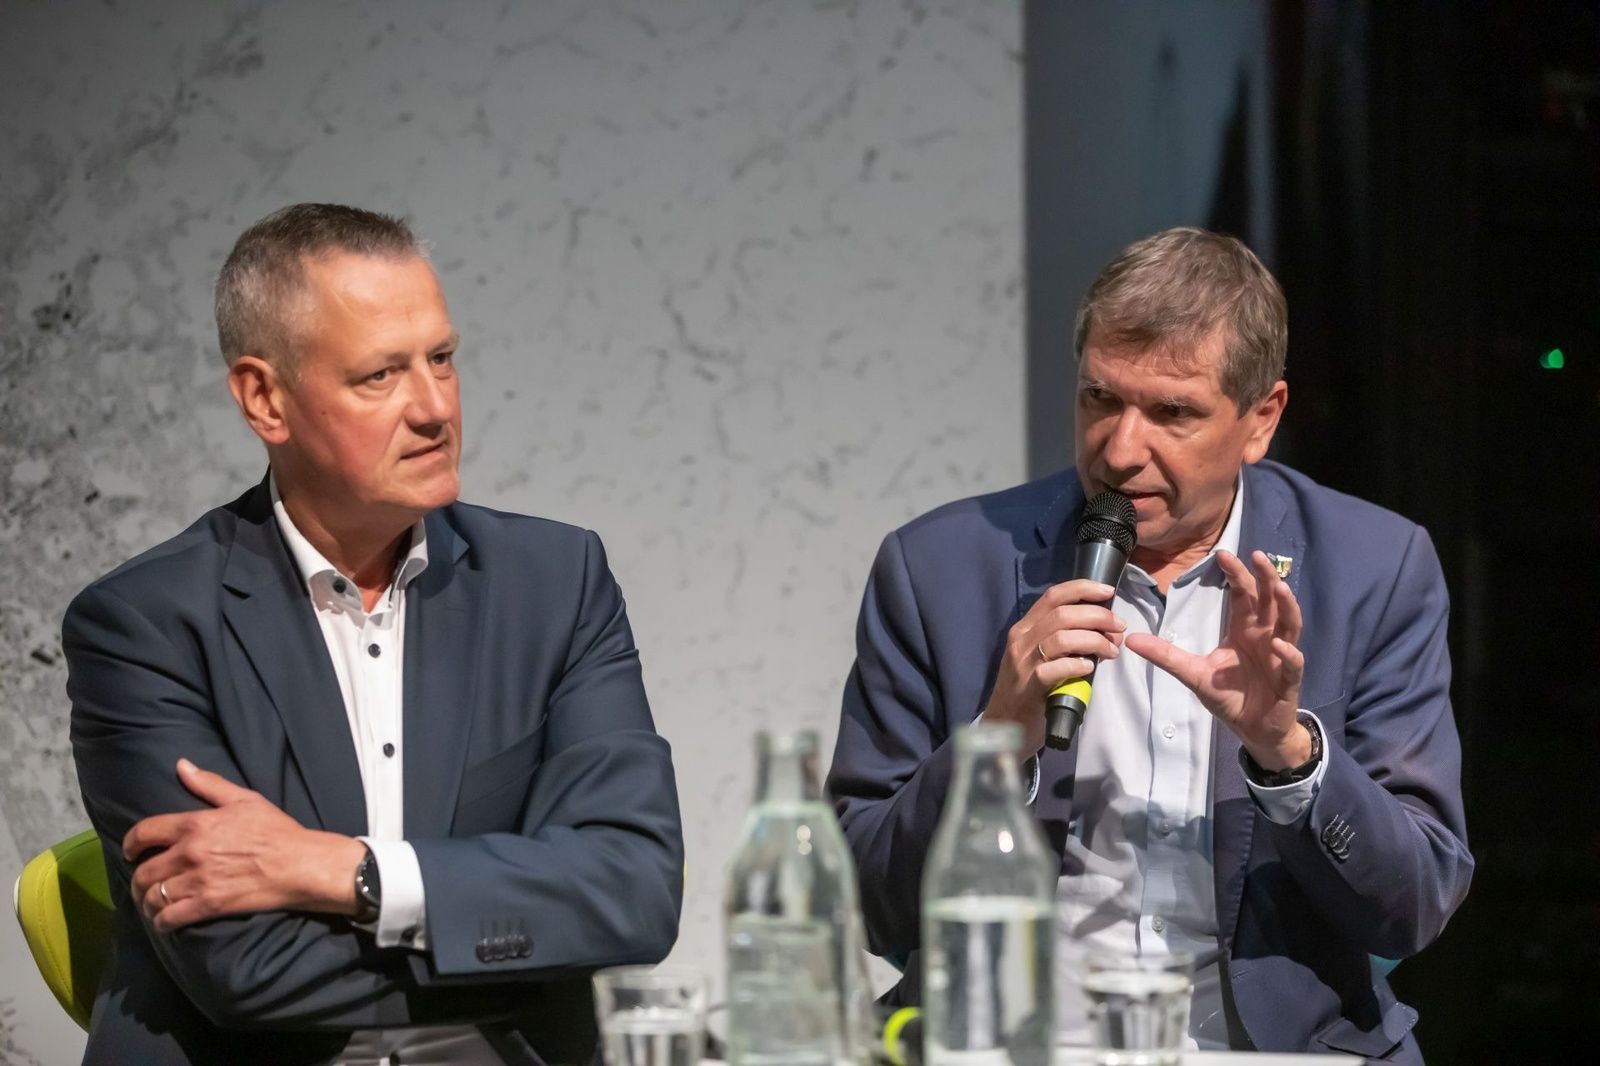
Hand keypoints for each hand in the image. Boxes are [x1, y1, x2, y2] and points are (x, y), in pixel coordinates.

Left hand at [125, 759, 365, 931]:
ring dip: (148, 901)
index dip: (130, 844)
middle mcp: (189, 853)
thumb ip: (209, 784)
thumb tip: (182, 766)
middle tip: (143, 883)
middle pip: (143, 871)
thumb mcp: (245, 799)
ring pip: (153, 896)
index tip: (130, 851)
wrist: (300, 864)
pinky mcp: (208, 905)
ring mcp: (197, 881)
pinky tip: (165, 921)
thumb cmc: (277, 830)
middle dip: (138, 879)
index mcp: (195, 824)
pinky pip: (169, 918)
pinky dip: (161, 921)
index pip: (144, 832)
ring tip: (153, 902)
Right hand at [981, 579, 1125, 753]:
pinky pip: (1054, 669)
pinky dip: (1077, 664)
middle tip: (1119, 628)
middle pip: (1063, 614)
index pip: (1053, 596)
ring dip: (1094, 640)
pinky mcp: (1028, 687)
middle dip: (1098, 616)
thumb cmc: (1028, 688)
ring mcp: (1023, 663)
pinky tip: (1089, 667)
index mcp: (1024, 628)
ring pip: (1061, 638)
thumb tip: (1103, 628)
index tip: (1108, 591)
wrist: (1004, 724)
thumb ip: (1062, 639)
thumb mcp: (1038, 656)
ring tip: (1111, 651)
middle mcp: (1021, 640)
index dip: (1082, 589)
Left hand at [1124, 550, 1309, 769]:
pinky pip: (1293, 664)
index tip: (1222, 554)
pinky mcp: (1288, 680)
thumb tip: (1131, 639)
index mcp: (1244, 629)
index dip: (1236, 574)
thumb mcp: (1192, 673)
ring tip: (1279, 588)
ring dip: (1286, 606)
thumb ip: (1166, 655)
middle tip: (1257, 556)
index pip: (1243, 594)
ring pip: (1289, 624)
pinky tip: (1278, 645)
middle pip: (1269, 600)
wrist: (1251, 728)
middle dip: (1266, 577)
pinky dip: (1288, 654)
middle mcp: (1265, 636)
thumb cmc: (1228, 695)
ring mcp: (1280, 656)